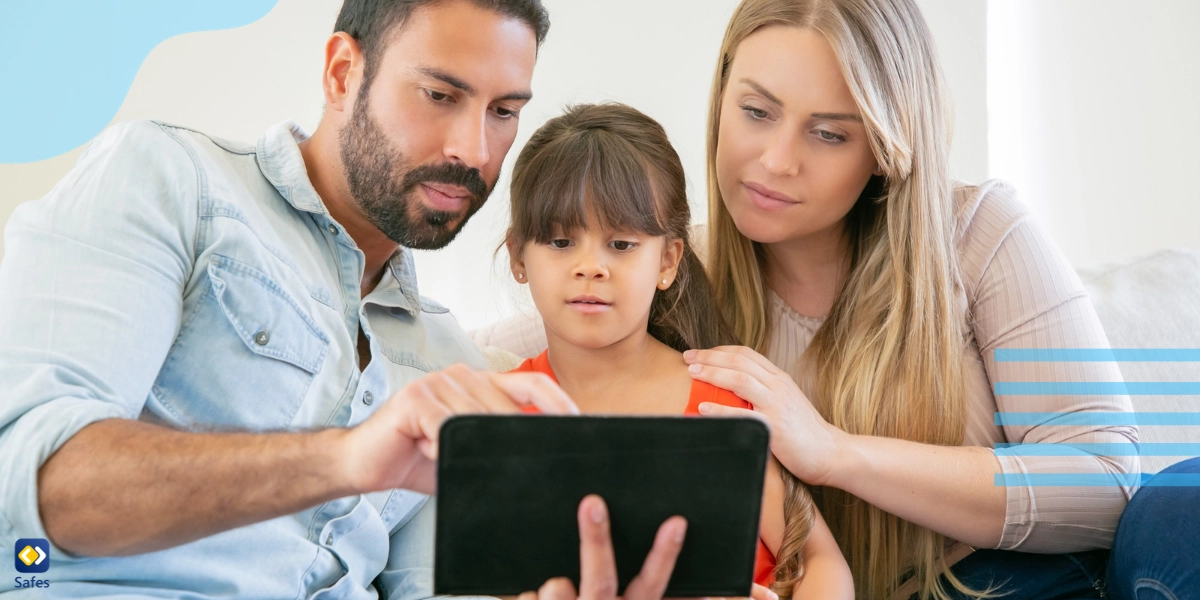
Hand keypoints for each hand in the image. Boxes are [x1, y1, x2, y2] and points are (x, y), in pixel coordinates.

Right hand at [338, 364, 577, 494]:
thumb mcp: (467, 454)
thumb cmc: (417, 459)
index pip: (533, 386)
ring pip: (478, 419)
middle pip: (508, 407)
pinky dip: (442, 446)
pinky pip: (444, 426)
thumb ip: (497, 449)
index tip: (581, 425)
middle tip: (528, 464)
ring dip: (471, 447)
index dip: (560, 403)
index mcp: (481, 385)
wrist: (362, 463)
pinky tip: (431, 453)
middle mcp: (463, 376)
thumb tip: (541, 464)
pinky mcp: (414, 398)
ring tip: (452, 460)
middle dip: (517, 438)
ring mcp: (439, 382)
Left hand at [519, 495, 688, 599]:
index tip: (677, 521)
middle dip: (597, 539)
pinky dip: (527, 599)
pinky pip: (527, 597)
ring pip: (558, 586)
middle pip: (601, 579)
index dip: (665, 554)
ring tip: (554, 597)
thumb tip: (679, 570)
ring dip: (552, 589)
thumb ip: (637, 589)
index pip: (652, 582)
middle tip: (592, 502)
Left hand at [683, 346, 843, 485]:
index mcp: (778, 378)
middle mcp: (777, 385)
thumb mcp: (784, 402)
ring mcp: (776, 404)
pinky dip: (720, 409)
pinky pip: (743, 414)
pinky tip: (702, 407)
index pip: (745, 354)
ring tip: (692, 373)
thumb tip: (729, 389)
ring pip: (740, 379)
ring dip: (712, 373)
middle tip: (687, 357)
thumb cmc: (804, 430)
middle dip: (709, 357)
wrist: (830, 453)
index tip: (699, 353)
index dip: (719, 350)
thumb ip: (762, 392)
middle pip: (739, 362)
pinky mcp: (774, 426)